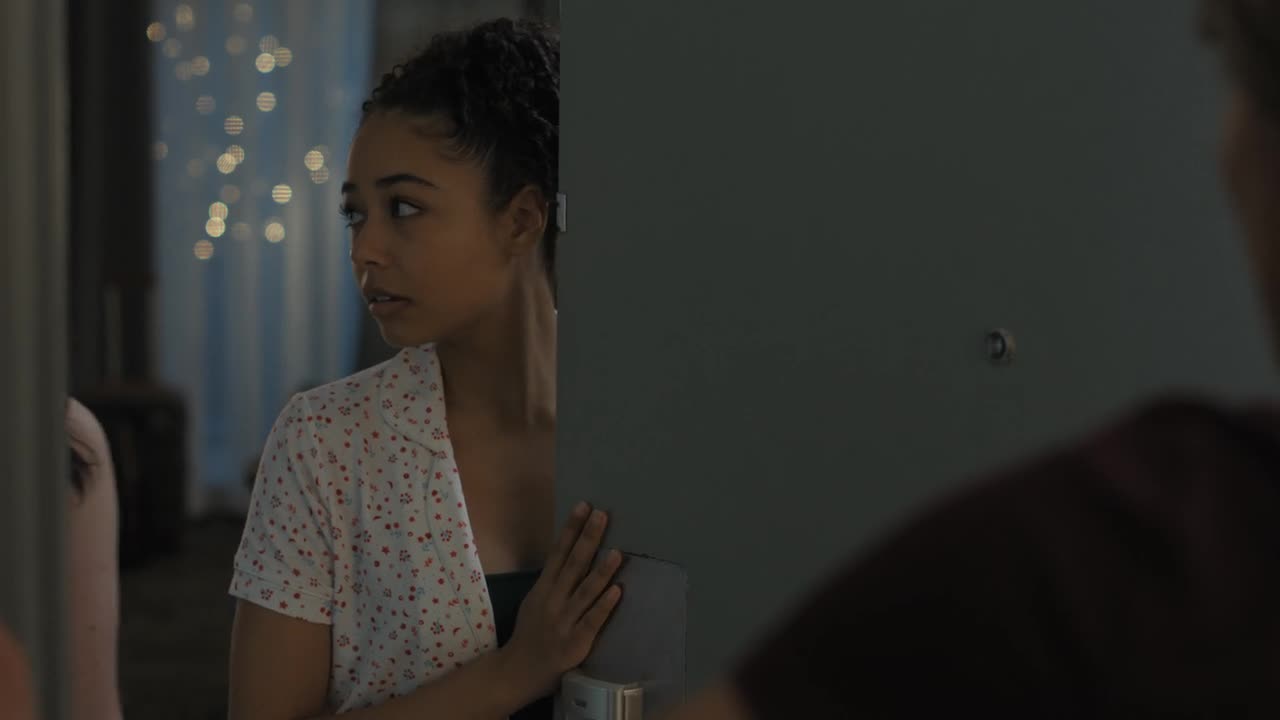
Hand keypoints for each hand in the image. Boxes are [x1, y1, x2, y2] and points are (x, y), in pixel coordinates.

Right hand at [501, 501, 623, 698]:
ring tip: (618, 551)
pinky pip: (592, 620)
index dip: (571, 529)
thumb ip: (552, 581)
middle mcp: (553, 599)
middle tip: (602, 515)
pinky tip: (618, 591)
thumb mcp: (535, 600)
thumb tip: (569, 554)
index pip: (558, 552)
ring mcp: (564, 620)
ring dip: (602, 570)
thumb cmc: (530, 634)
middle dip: (588, 538)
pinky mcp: (575, 642)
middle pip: (573, 564)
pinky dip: (605, 605)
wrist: (518, 671)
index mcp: (543, 587)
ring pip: (585, 591)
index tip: (584, 505)